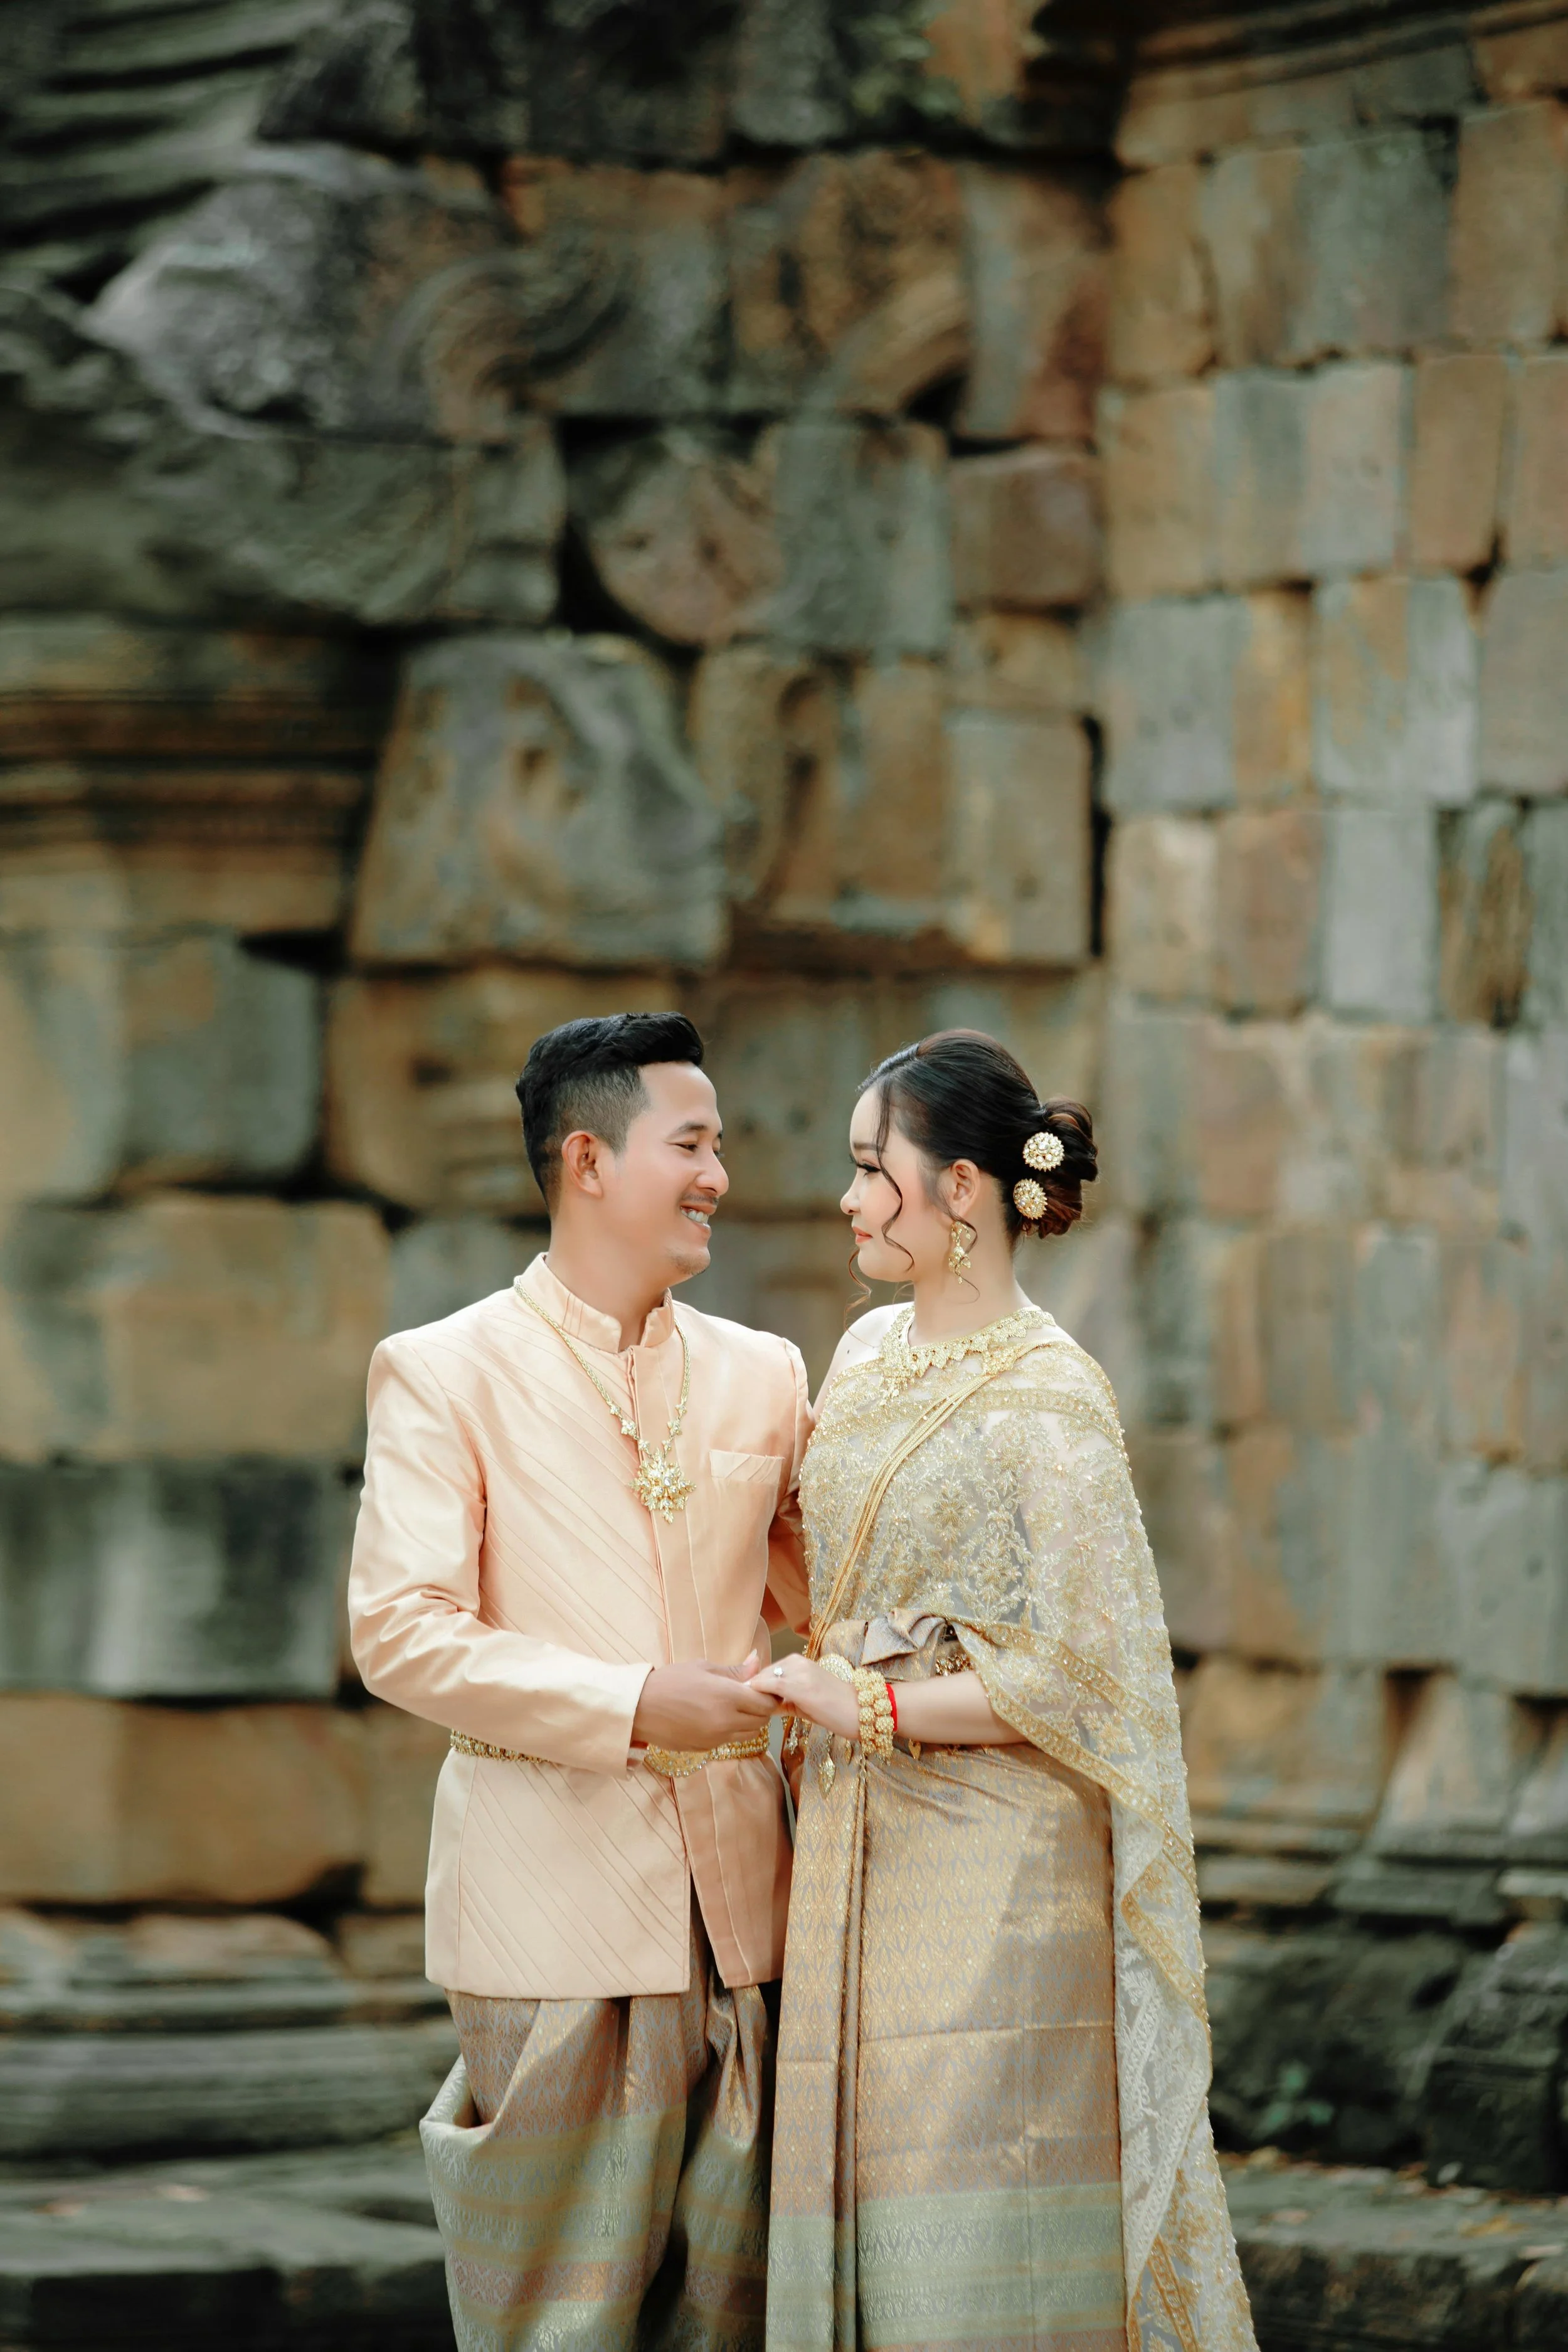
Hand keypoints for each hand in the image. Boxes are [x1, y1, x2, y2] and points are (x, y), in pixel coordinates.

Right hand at [632, 1652, 779, 1750]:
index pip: (766, 1703)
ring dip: (748, 1722)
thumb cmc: (670, 1681)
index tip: (763, 1688)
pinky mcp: (706, 1749)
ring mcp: (716, 1739)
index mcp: (728, 1697)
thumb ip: (734, 1670)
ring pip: (748, 1735)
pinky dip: (731, 1732)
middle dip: (761, 1710)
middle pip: (761, 1722)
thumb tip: (758, 1660)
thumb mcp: (703, 1668)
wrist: (639, 1708)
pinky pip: (730, 1741)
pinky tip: (716, 1718)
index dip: (769, 1696)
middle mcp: (726, 1722)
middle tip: (749, 1697)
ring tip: (733, 1708)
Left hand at [747, 1652, 857, 1739]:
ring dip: (754, 1692)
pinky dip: (758, 1692)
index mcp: (799, 1662)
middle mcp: (797, 1662)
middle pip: (763, 1673)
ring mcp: (798, 1672)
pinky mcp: (798, 1685)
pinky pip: (770, 1684)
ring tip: (747, 1708)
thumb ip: (785, 1698)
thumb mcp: (806, 1701)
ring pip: (764, 1677)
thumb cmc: (836, 1709)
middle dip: (752, 1688)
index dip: (755, 1685)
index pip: (768, 1671)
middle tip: (743, 1706)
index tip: (745, 1699)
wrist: (860, 1712)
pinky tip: (753, 1704)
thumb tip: (763, 1704)